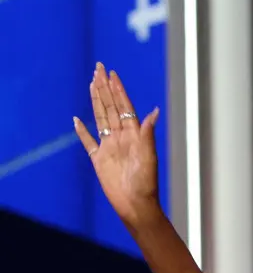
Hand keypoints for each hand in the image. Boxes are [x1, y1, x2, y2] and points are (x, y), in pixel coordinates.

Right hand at [73, 63, 161, 229]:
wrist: (135, 203)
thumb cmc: (146, 182)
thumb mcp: (149, 155)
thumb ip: (148, 133)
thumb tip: (154, 111)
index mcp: (134, 133)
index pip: (124, 106)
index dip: (118, 89)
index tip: (112, 73)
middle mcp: (121, 136)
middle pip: (110, 107)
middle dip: (105, 87)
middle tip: (99, 69)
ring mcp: (109, 146)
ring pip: (100, 118)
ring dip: (96, 100)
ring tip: (92, 84)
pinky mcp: (98, 159)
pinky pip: (88, 141)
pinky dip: (81, 130)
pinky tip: (76, 119)